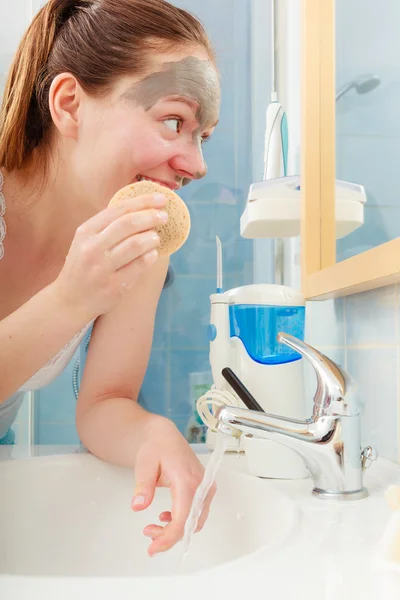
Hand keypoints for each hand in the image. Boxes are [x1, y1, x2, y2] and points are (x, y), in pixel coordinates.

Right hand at [54, 192, 167, 319]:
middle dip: (150, 217)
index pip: (118, 210)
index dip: (143, 202)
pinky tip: (153, 254)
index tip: (161, 198)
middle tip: (164, 216)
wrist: (69, 301)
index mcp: (85, 232)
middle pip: (128, 224)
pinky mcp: (114, 286)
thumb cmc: (82, 267)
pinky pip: (139, 266)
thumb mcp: (85, 241)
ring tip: (156, 237)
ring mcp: (103, 268)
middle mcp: (92, 248)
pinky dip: (150, 257)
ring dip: (152, 238)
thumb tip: (140, 207)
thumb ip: (107, 226)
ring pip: (136, 245)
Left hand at [131, 417, 215, 556]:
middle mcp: (202, 485)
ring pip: (195, 521)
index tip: (152, 548)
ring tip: (153, 527)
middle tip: (148, 534)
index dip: (168, 538)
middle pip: (191, 524)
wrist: (165, 436)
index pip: (183, 519)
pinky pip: (197, 513)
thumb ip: (143, 485)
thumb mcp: (144, 464)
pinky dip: (182, 521)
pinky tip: (165, 517)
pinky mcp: (204, 489)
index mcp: (187, 480)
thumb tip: (138, 505)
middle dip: (170, 536)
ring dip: (175, 530)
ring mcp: (206, 487)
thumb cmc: (156, 447)